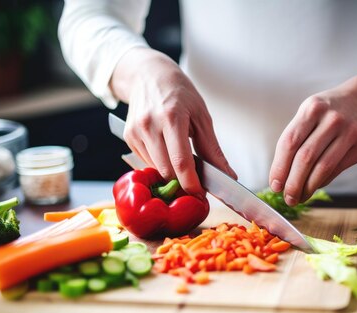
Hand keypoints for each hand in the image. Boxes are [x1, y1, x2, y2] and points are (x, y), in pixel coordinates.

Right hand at [110, 48, 235, 195]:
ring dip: (172, 173)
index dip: (192, 183)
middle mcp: (150, 125)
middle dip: (183, 182)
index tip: (201, 194)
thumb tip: (227, 176)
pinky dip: (160, 164)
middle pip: (167, 170)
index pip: (181, 162)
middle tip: (197, 183)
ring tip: (182, 162)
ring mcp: (136, 132)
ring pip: (156, 169)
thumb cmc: (179, 93)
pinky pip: (147, 162)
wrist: (148, 75)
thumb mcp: (201, 116)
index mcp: (172, 118)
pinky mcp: (129, 137)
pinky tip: (167, 151)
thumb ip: (212, 149)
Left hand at [269, 66, 356, 204]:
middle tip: (287, 198)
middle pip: (306, 157)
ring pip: (323, 167)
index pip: (290, 142)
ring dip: (308, 187)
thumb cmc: (326, 113)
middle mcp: (332, 119)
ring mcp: (349, 132)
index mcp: (312, 108)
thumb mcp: (308, 114)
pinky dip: (322, 182)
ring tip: (299, 197)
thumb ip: (294, 140)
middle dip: (293, 182)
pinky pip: (336, 170)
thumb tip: (280, 177)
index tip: (275, 185)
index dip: (280, 167)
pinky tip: (313, 187)